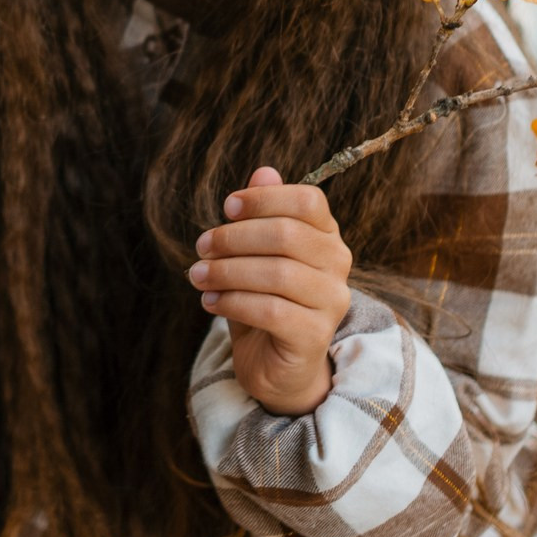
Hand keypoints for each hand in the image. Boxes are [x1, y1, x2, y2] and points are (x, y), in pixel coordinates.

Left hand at [191, 167, 353, 416]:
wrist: (276, 365)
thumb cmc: (264, 300)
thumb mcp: (256, 255)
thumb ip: (261, 216)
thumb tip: (264, 171)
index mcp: (326, 235)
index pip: (308, 200)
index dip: (265, 198)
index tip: (228, 207)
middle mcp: (338, 264)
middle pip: (287, 234)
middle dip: (235, 237)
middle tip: (202, 247)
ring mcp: (332, 301)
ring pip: (278, 273)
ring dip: (228, 271)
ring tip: (198, 276)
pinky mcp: (316, 335)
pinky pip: (272, 310)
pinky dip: (234, 301)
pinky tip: (210, 301)